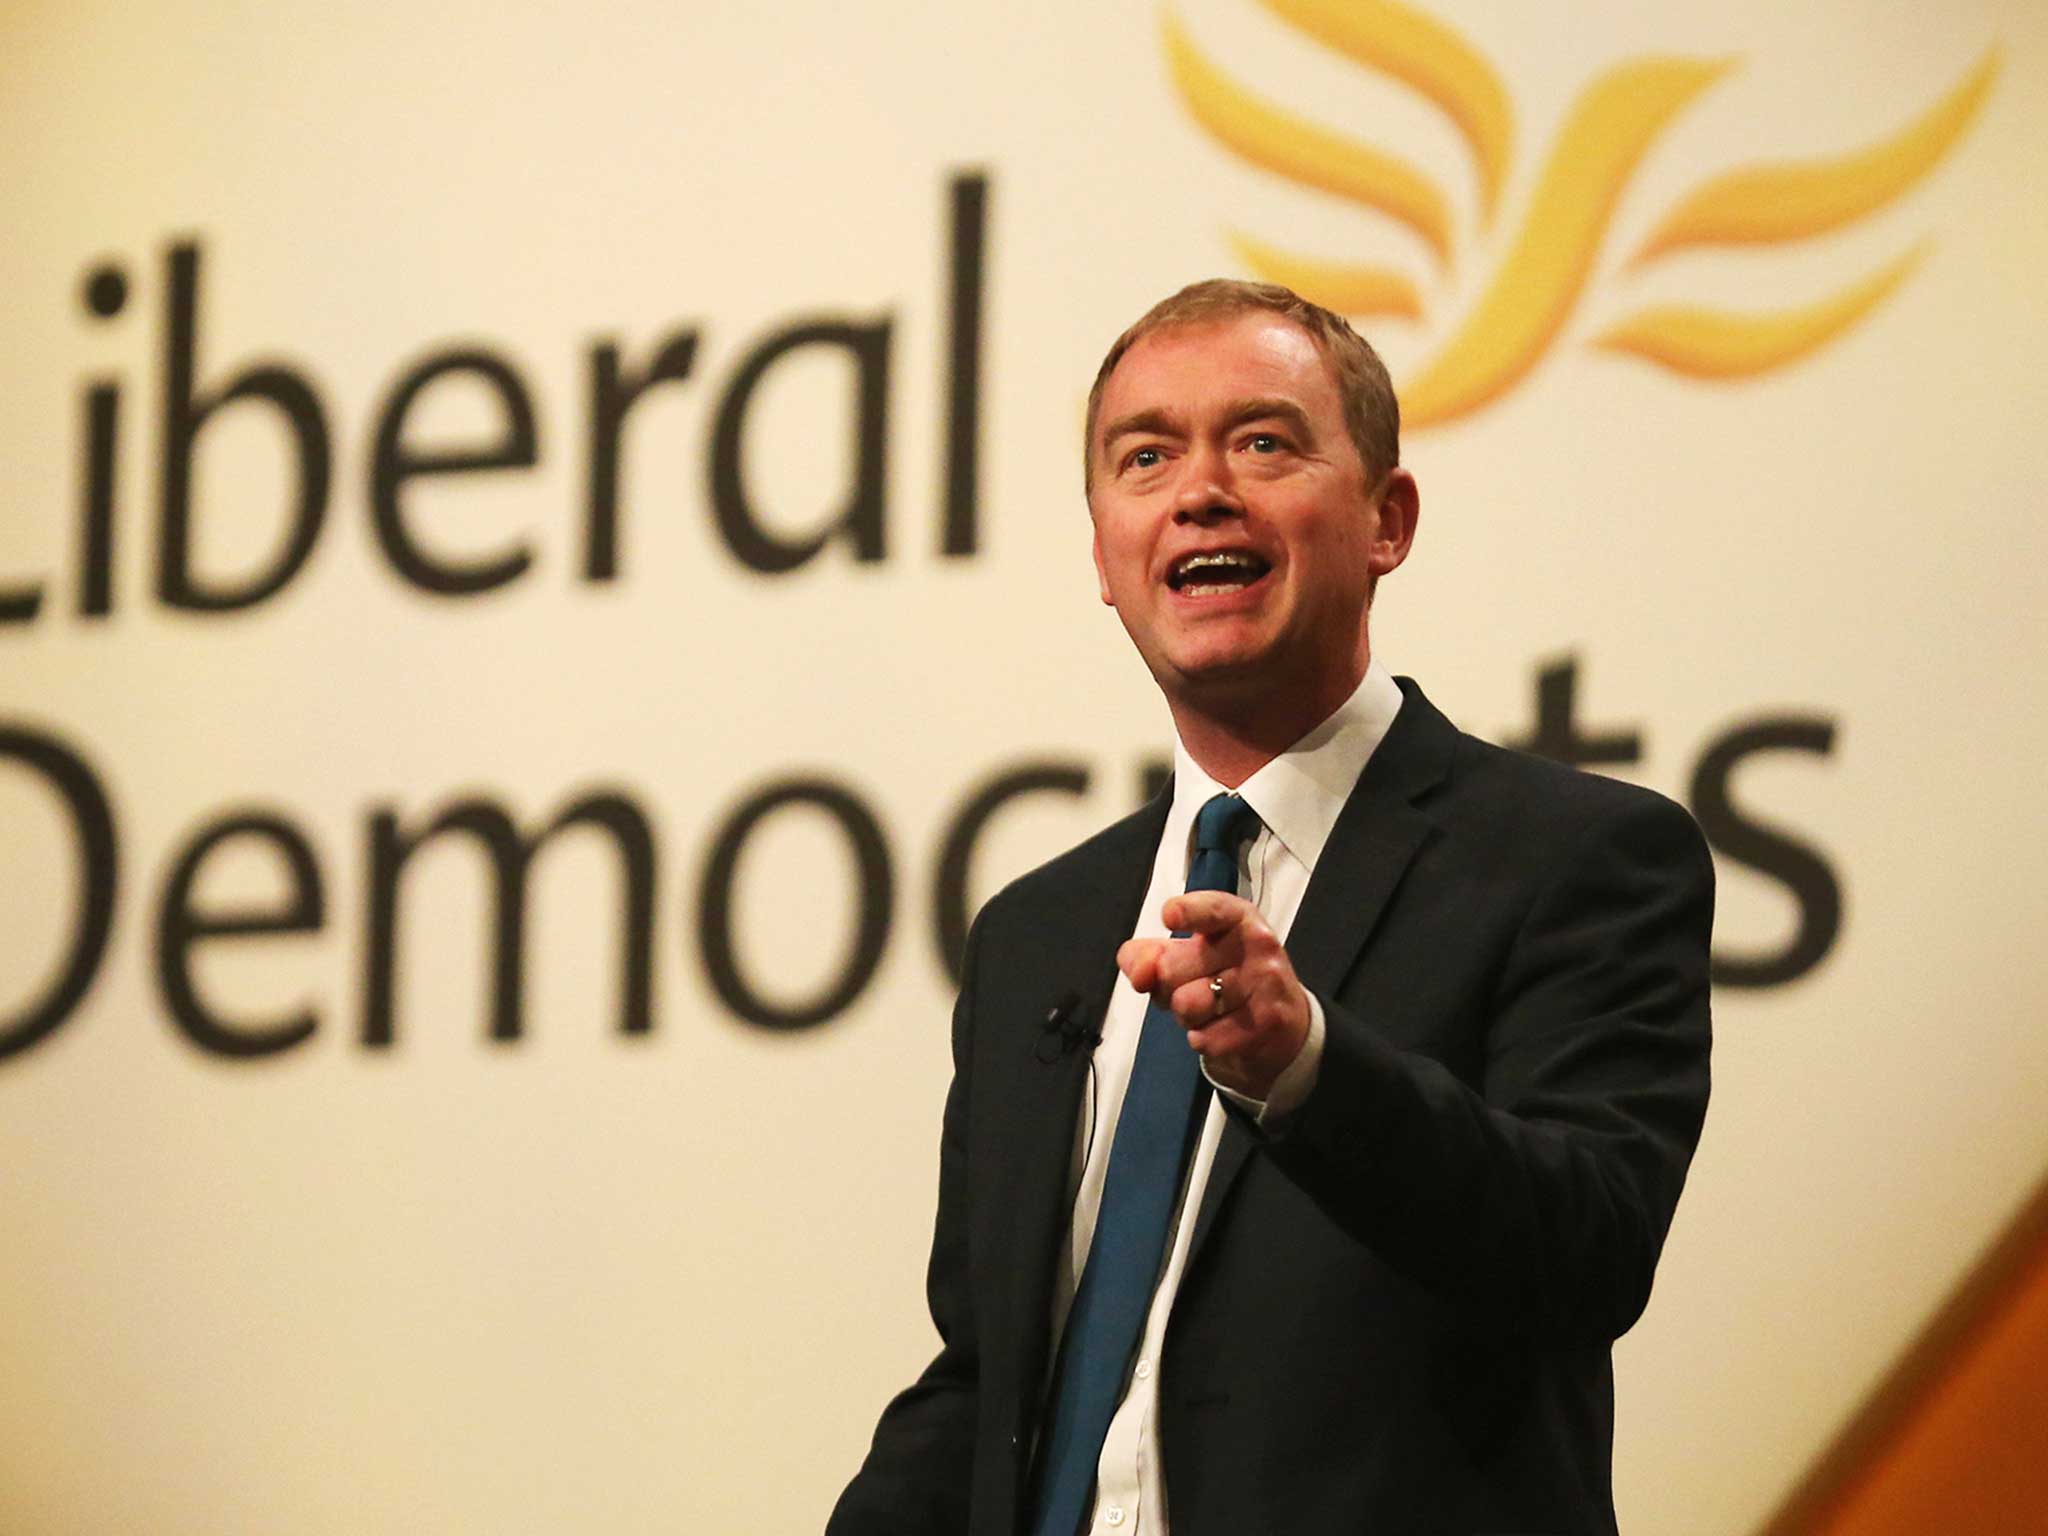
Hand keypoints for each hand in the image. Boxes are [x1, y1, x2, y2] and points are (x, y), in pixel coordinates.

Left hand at [1116, 890, 1311, 1100]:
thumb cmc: (1227, 978)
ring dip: (1186, 1016)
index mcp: (1234, 917)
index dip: (1187, 912)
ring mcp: (1266, 982)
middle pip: (1171, 968)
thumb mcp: (1185, 956)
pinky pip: (1205, 1038)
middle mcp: (1255, 943)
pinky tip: (1222, 1029)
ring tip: (1208, 1009)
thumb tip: (1139, 972)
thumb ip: (1146, 956)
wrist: (1281, 1022)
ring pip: (1187, 1005)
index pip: (1211, 909)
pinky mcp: (1269, 1021)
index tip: (1170, 916)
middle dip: (1167, 988)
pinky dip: (1204, 1040)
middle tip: (1194, 987)